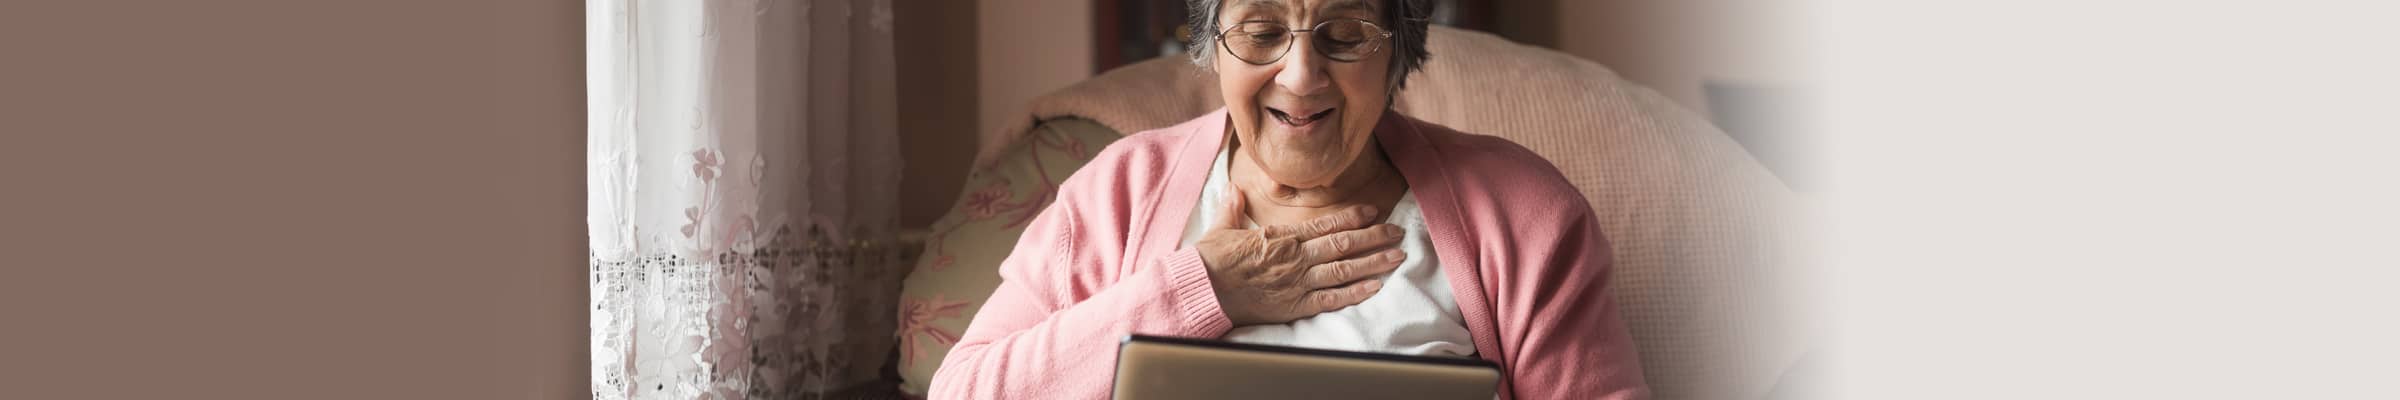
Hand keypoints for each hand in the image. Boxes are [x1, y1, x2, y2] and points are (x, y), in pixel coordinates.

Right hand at [1195, 188, 1406, 325]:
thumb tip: (1234, 189)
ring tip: (1397, 257)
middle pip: (1344, 244)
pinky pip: (1331, 299)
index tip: (1373, 211)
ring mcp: (1298, 282)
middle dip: (1375, 237)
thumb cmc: (1210, 261)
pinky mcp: (1294, 306)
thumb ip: (1233, 208)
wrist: (1202, 290)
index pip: (1325, 224)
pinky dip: (1355, 293)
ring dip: (1374, 262)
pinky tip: (1375, 287)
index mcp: (1282, 236)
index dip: (1353, 216)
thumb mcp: (1221, 228)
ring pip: (1345, 270)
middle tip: (1398, 232)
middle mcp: (1296, 257)